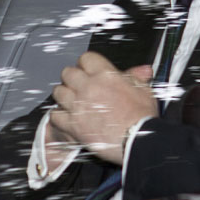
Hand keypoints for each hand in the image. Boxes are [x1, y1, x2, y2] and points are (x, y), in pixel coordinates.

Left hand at [46, 52, 157, 166]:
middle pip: (67, 72)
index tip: (88, 71)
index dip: (86, 64)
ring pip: (58, 92)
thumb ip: (137, 78)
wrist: (138, 141)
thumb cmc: (143, 118)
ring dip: (64, 96)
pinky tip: (67, 119)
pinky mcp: (73, 124)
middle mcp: (88, 87)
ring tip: (71, 102)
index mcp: (105, 75)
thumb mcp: (144, 92)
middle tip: (79, 86)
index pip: (86, 58)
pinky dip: (59, 117)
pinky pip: (55, 115)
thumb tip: (142, 70)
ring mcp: (78, 105)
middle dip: (72, 78)